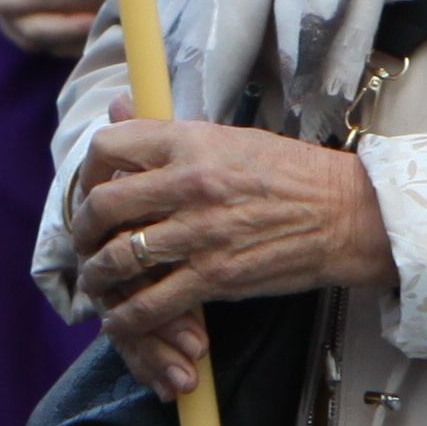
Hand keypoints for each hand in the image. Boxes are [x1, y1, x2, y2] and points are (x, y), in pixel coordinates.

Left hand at [66, 118, 390, 387]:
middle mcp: (188, 183)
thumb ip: (167, 132)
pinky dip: (127, 316)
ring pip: (121, 256)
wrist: (344, 214)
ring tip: (97, 281)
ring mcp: (201, 233)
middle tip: (84, 241)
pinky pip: (153, 302)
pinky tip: (120, 319)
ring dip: (97, 274)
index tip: (92, 189)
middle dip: (82, 228)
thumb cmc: (289, 173)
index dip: (89, 171)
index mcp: (189, 143)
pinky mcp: (216, 276)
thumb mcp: (226, 137)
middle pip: (104, 204)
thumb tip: (120, 107)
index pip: (110, 145)